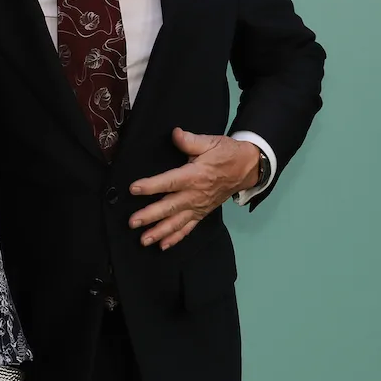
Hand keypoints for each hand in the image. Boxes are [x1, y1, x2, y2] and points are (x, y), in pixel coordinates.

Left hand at [127, 129, 259, 249]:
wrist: (248, 168)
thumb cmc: (226, 153)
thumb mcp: (210, 142)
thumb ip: (190, 140)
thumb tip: (175, 133)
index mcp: (195, 176)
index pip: (169, 182)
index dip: (151, 186)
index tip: (134, 189)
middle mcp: (195, 194)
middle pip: (170, 207)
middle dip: (150, 215)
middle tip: (132, 222)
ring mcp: (199, 206)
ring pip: (177, 222)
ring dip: (160, 232)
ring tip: (144, 240)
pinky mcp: (202, 213)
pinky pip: (188, 228)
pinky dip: (176, 238)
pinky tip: (162, 246)